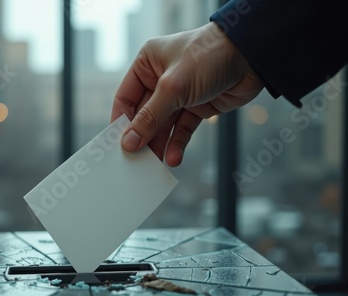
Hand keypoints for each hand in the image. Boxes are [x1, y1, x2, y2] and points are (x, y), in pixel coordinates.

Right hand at [111, 22, 263, 166]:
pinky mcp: (198, 107)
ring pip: (163, 125)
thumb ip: (149, 117)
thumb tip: (129, 142)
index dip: (121, 122)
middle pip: (144, 115)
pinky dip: (177, 144)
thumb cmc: (208, 56)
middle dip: (142, 137)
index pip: (125, 98)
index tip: (117, 145)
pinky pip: (182, 129)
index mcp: (147, 64)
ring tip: (154, 165)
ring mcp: (180, 94)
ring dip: (159, 145)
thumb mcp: (172, 88)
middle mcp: (160, 79)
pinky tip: (174, 158)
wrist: (252, 57)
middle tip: (136, 160)